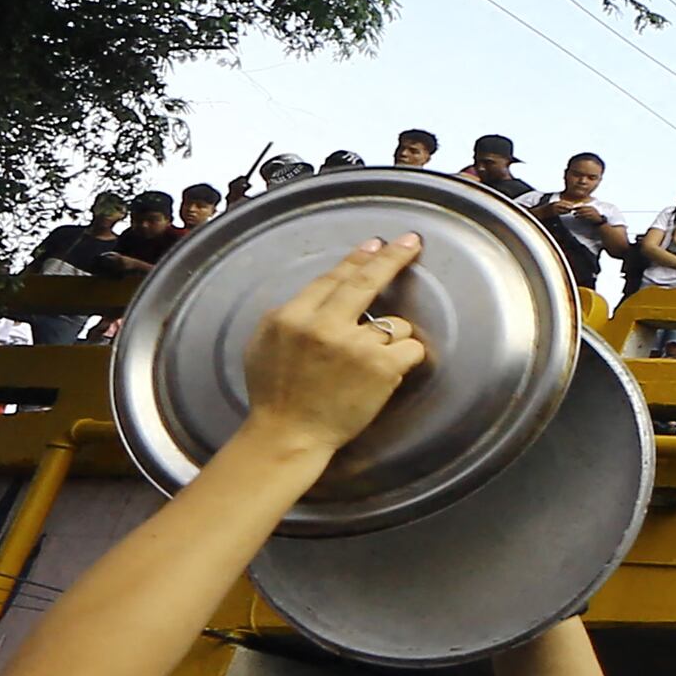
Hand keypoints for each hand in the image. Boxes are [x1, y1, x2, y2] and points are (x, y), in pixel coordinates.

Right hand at [238, 234, 436, 453]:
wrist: (289, 434)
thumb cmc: (275, 394)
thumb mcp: (264, 344)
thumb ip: (290, 316)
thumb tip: (319, 296)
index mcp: (291, 316)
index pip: (332, 279)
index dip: (357, 259)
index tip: (374, 244)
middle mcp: (323, 325)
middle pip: (366, 281)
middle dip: (392, 258)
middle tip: (411, 241)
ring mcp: (354, 345)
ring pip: (395, 323)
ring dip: (391, 340)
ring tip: (367, 367)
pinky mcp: (381, 367)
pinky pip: (411, 348)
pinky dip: (405, 360)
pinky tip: (386, 376)